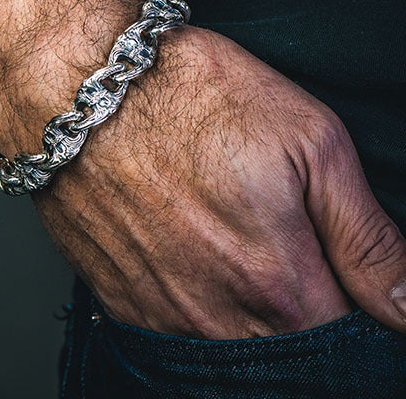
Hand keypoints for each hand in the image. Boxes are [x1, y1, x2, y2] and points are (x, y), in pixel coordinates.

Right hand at [33, 25, 405, 338]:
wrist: (81, 89)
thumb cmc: (189, 97)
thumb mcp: (307, 141)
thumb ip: (366, 237)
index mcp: (279, 283)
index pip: (350, 345)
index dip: (360, 315)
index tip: (347, 282)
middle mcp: (218, 316)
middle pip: (289, 357)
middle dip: (305, 317)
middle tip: (284, 252)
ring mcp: (162, 313)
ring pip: (231, 353)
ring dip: (248, 315)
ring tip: (237, 249)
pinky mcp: (120, 299)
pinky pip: (176, 336)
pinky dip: (199, 311)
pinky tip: (196, 261)